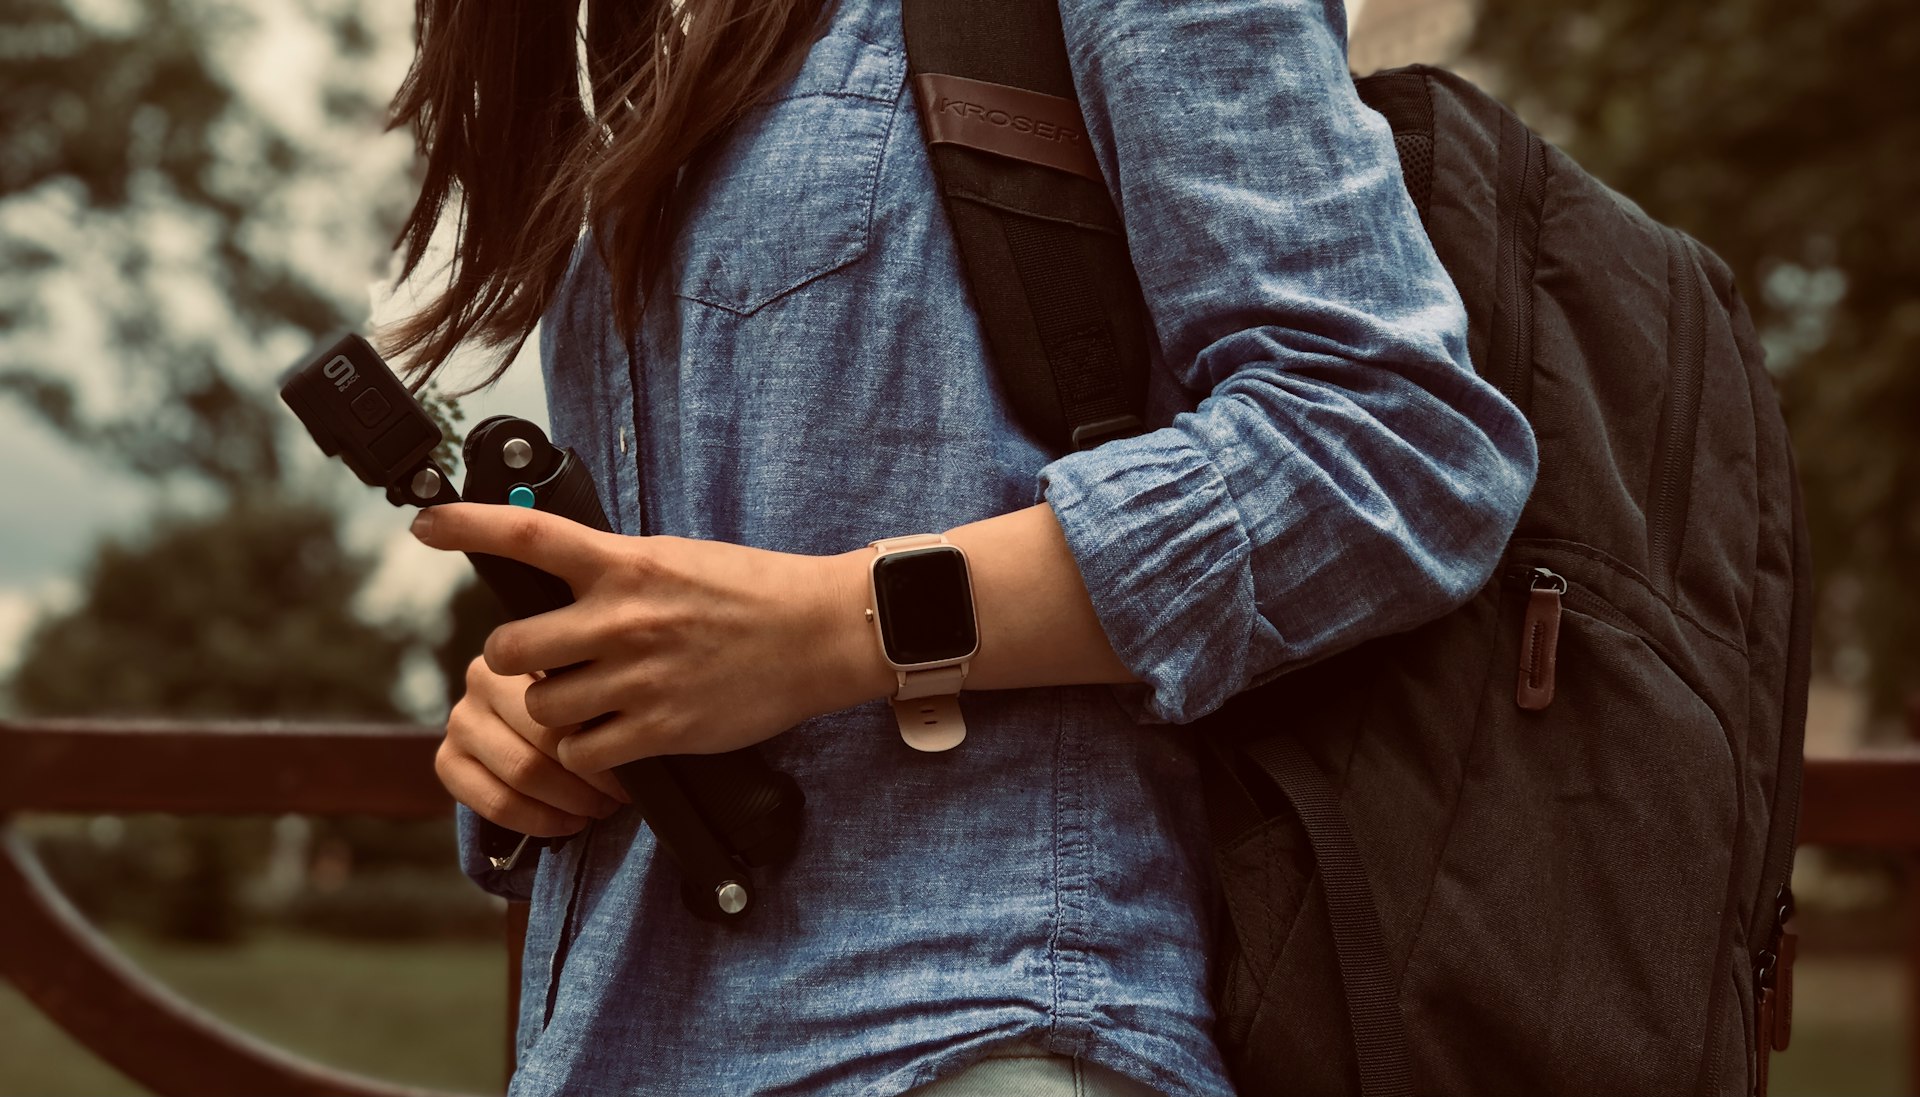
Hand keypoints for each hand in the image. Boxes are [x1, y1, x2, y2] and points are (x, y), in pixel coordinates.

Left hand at [412, 503, 886, 778]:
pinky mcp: (659, 729)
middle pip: (510, 648)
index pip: (528, 535)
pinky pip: (581, 754)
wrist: (818, 633)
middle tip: (542, 663)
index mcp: (625, 565)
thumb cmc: (752, 591)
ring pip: (542, 707)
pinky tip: (612, 739)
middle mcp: (622, 619)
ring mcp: (637, 677)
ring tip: (592, 703)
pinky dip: (585, 754)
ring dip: (555, 711)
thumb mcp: (676, 559)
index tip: (423, 523)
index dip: (466, 525)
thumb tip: (563, 582)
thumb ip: (616, 570)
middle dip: (515, 661)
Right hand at [436, 656, 631, 835]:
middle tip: (620, 792)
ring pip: (521, 772)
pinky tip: (569, 823)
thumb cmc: (574, 701)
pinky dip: (539, 820)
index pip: (563, 697)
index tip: (630, 756)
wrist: (527, 722)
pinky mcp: (447, 761)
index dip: (601, 734)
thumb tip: (633, 724)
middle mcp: (480, 679)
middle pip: (544, 738)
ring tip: (600, 807)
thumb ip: (598, 691)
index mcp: (522, 650)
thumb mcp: (587, 680)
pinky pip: (495, 804)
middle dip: (590, 774)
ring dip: (570, 800)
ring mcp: (459, 721)